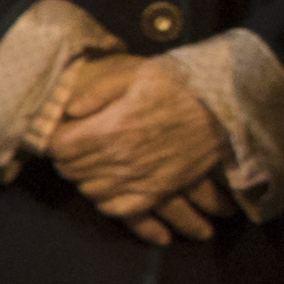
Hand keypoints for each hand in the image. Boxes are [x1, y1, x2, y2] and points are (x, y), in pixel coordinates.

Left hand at [43, 57, 230, 241]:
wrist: (226, 111)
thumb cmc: (181, 88)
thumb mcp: (138, 74)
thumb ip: (98, 90)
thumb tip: (70, 111)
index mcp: (110, 129)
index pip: (60, 147)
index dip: (57, 139)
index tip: (66, 131)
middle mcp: (120, 159)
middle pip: (72, 170)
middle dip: (69, 159)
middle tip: (79, 146)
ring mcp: (139, 179)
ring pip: (91, 190)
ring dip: (87, 178)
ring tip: (94, 164)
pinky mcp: (158, 191)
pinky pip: (120, 209)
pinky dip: (108, 202)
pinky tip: (110, 189)